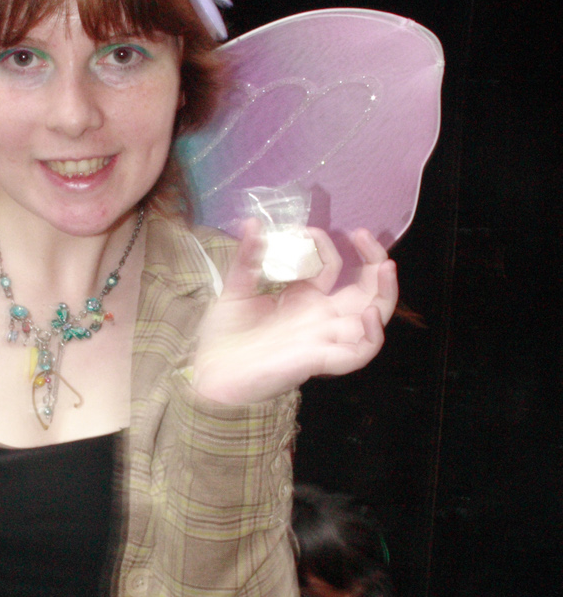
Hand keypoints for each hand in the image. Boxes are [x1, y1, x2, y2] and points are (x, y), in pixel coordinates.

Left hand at [192, 224, 397, 405]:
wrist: (210, 375)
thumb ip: (248, 257)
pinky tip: (367, 313)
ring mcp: (323, 339)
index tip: (306, 231)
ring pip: (372, 318)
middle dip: (374, 260)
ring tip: (386, 266)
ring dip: (386, 292)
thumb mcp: (235, 289)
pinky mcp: (319, 360)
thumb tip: (252, 221)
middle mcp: (319, 318)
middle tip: (364, 235)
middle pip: (365, 290)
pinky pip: (359, 353)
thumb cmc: (224, 338)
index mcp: (302, 300)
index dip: (324, 245)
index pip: (331, 267)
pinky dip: (372, 335)